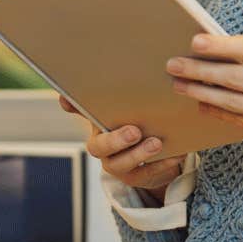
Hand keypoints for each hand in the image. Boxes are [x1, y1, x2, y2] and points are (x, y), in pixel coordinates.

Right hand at [68, 96, 183, 195]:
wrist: (153, 158)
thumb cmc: (139, 125)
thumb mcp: (131, 109)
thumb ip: (122, 93)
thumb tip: (113, 63)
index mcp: (98, 124)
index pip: (79, 111)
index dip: (72, 105)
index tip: (67, 99)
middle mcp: (102, 146)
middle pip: (99, 147)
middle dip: (116, 139)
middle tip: (135, 131)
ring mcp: (116, 164)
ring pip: (121, 164)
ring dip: (139, 153)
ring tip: (156, 143)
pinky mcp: (135, 177)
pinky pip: (145, 174)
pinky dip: (161, 165)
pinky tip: (175, 154)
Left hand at [166, 33, 242, 149]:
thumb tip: (231, 49)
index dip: (222, 46)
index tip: (195, 41)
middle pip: (238, 79)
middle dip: (202, 72)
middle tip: (175, 65)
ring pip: (236, 104)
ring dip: (203, 94)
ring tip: (180, 85)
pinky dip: (220, 112)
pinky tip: (203, 104)